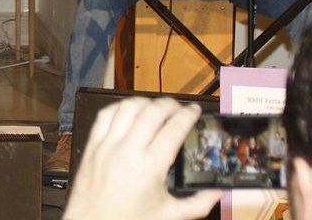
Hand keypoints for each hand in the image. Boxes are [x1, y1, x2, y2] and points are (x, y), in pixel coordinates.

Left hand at [63, 97, 220, 219]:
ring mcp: (107, 144)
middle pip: (152, 112)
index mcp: (150, 166)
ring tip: (157, 107)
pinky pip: (105, 115)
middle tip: (179, 107)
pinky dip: (119, 107)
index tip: (195, 111)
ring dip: (146, 102)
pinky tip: (129, 111)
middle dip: (170, 104)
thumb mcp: (169, 215)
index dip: (188, 115)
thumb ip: (198, 203)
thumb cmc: (128, 219)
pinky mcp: (93, 144)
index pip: (174, 129)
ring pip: (128, 107)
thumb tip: (218, 192)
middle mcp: (128, 150)